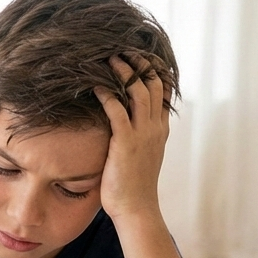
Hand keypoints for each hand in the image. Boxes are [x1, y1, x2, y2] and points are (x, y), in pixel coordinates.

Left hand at [96, 54, 169, 222]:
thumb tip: (124, 127)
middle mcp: (155, 127)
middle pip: (152, 84)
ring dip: (124, 72)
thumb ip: (137, 138)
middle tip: (123, 49)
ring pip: (138, 91)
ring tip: (109, 58)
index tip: (139, 56)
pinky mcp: (126, 142)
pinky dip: (107, 94)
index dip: (152, 71)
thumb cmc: (133, 186)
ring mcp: (143, 134)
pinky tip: (95, 85)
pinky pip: (117, 110)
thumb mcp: (141, 156)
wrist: (137, 208)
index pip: (162, 91)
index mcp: (160, 130)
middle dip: (139, 64)